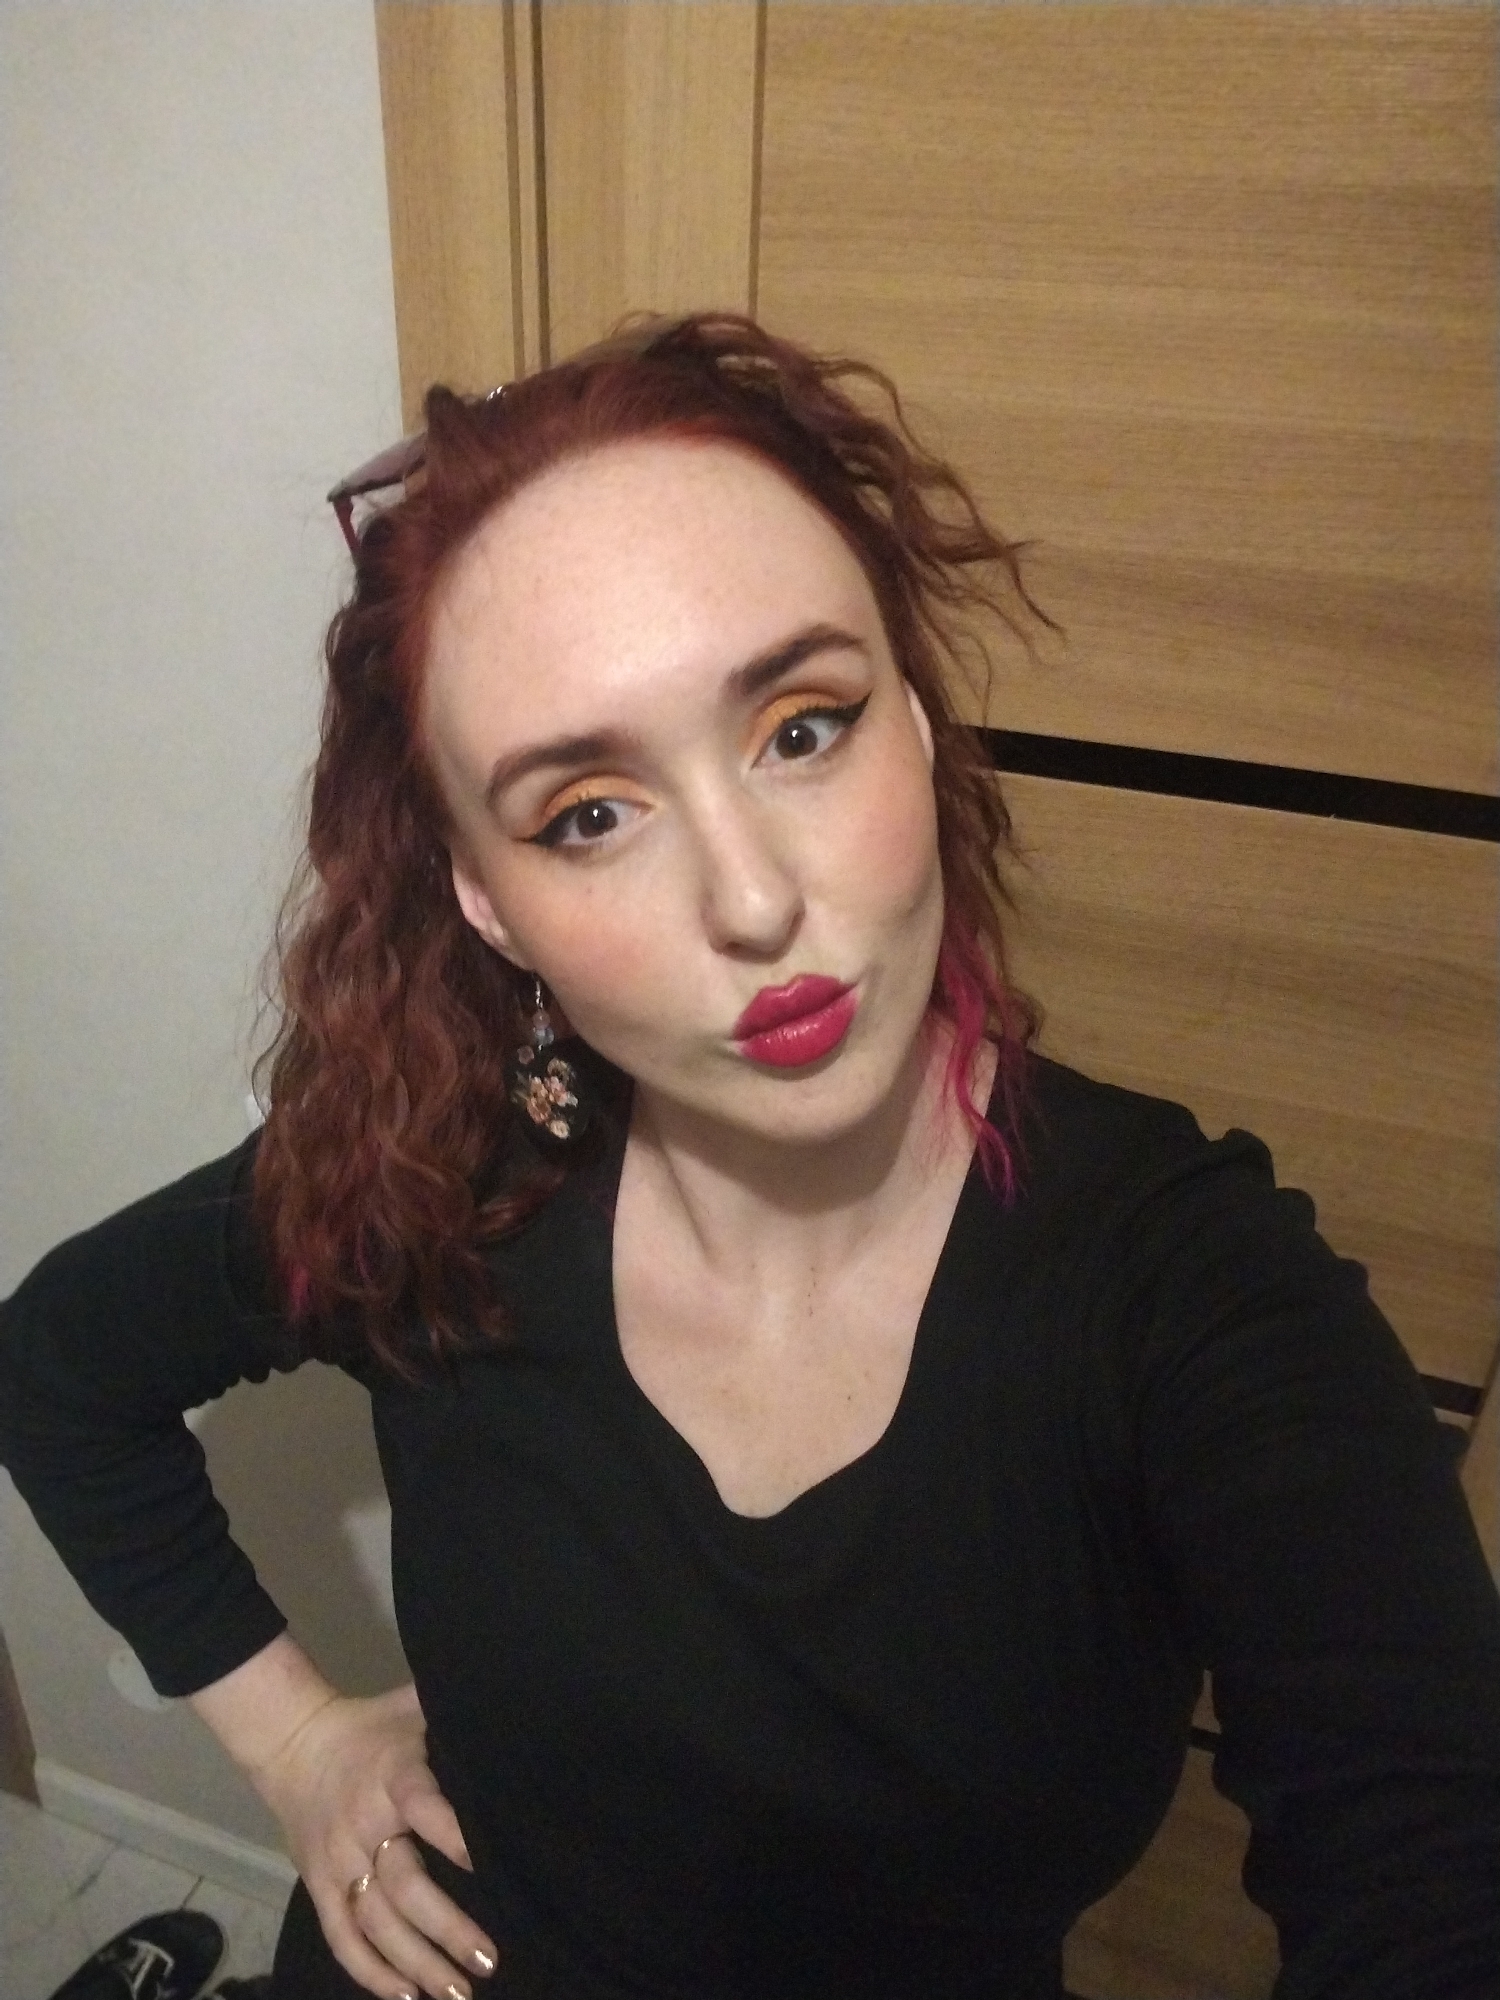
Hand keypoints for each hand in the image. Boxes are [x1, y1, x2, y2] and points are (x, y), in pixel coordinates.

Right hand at [251, 1682, 497, 1999]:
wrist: (293, 1743)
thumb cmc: (373, 1726)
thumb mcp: (413, 1706)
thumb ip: (455, 1709)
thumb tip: (513, 1702)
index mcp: (394, 1776)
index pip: (425, 1807)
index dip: (454, 1836)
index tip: (488, 1865)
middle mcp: (364, 1825)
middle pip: (403, 1884)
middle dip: (446, 1927)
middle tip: (488, 1960)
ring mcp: (337, 1861)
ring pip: (375, 1922)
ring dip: (415, 1963)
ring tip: (456, 1993)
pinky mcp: (317, 1885)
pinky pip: (341, 1936)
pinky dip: (369, 1971)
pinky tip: (404, 1996)